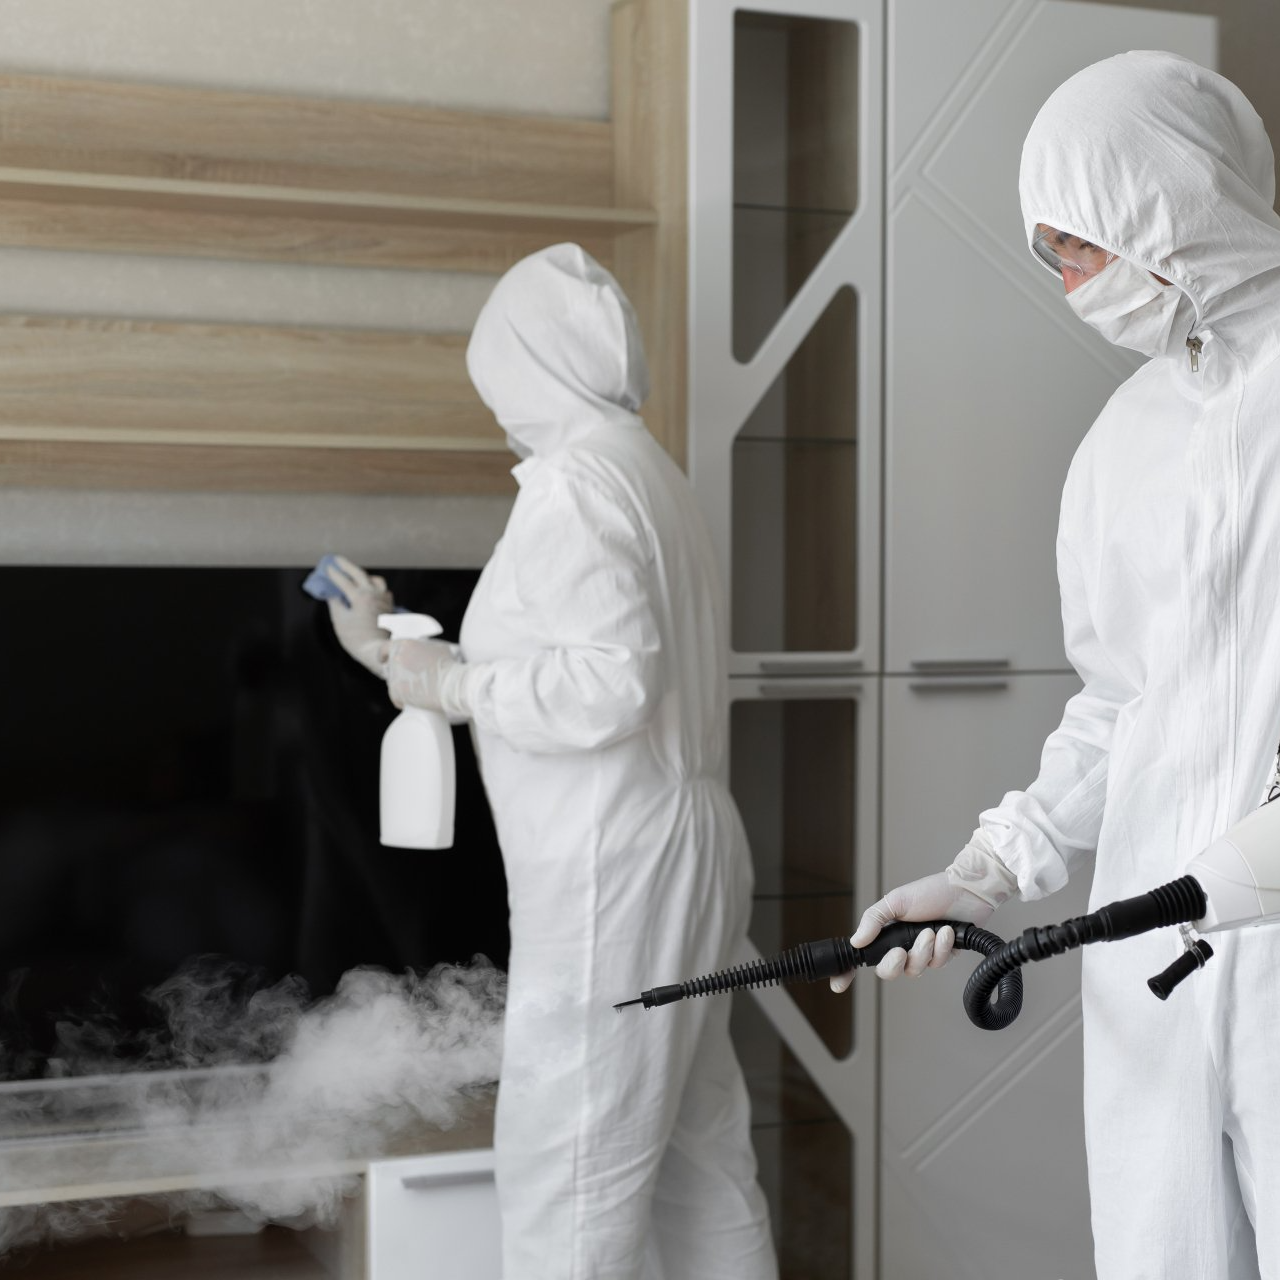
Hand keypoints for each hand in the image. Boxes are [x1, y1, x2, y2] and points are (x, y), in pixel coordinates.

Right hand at [325, 555, 393, 677]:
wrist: (376, 651)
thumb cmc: (355, 638)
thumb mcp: (340, 621)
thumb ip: (336, 604)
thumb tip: (333, 595)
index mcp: (361, 597)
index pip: (344, 581)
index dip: (334, 575)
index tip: (327, 568)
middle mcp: (374, 594)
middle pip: (360, 574)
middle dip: (347, 566)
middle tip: (337, 560)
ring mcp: (384, 600)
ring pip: (376, 580)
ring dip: (364, 575)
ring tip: (355, 576)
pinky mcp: (389, 607)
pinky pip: (383, 590)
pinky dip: (375, 587)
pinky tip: (370, 590)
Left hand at [387, 638, 463, 715]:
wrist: (451, 685)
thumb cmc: (448, 666)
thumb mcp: (438, 649)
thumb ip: (426, 648)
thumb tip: (425, 653)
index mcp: (404, 645)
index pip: (384, 649)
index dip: (384, 655)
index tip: (384, 660)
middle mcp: (396, 659)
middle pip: (391, 668)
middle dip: (400, 674)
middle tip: (414, 680)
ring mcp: (394, 676)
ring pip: (395, 684)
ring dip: (404, 688)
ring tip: (422, 691)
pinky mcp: (395, 693)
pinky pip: (397, 699)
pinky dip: (405, 701)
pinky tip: (417, 701)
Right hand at [830, 834, 1018, 990]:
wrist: (966, 891)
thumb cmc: (932, 891)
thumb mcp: (896, 901)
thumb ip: (874, 920)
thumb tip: (856, 941)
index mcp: (887, 932)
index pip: (863, 956)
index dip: (848, 972)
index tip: (839, 984)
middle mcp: (902, 945)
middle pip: (889, 971)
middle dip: (896, 963)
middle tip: (901, 950)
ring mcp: (923, 952)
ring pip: (915, 970)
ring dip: (924, 951)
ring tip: (932, 932)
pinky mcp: (943, 956)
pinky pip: (937, 964)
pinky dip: (942, 948)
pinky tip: (946, 932)